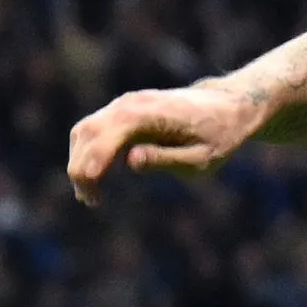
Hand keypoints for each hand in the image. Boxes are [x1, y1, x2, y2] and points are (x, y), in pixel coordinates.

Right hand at [66, 82, 264, 203]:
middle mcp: (131, 104)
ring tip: (91, 196)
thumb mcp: (202, 159)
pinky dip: (87, 153)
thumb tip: (131, 160)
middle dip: (80, 168)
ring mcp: (125, 104)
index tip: (91, 193)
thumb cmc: (219, 136)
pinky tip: (95, 179)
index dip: (93, 163)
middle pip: (88, 133)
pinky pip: (93, 130)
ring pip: (85, 131)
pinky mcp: (123, 111)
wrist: (227, 107)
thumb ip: (167, 159)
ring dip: (79, 162)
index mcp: (150, 114)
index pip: (107, 135)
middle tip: (91, 201)